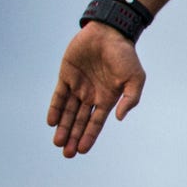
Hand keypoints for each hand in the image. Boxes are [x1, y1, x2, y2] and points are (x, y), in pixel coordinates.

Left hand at [48, 23, 146, 157]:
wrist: (109, 33)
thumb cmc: (125, 55)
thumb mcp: (135, 79)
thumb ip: (130, 99)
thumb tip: (119, 118)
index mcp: (107, 98)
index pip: (96, 122)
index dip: (88, 136)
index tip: (82, 150)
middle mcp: (92, 95)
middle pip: (79, 121)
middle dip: (73, 137)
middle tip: (66, 154)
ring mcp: (78, 85)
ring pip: (68, 112)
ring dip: (63, 127)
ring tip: (58, 143)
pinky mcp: (66, 75)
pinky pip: (59, 95)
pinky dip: (55, 108)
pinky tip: (51, 121)